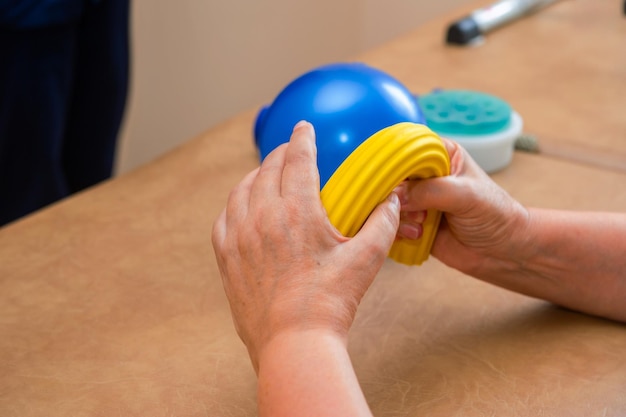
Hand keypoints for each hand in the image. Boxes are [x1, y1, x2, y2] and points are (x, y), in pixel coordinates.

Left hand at [212, 121, 400, 370]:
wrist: (295, 343)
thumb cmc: (332, 301)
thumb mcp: (367, 259)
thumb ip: (382, 222)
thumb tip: (393, 198)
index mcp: (296, 211)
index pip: (297, 159)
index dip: (302, 138)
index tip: (304, 127)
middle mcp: (262, 217)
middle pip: (268, 169)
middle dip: (282, 154)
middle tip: (291, 150)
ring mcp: (239, 237)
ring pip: (242, 190)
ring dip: (257, 176)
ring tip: (268, 174)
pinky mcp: (226, 258)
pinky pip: (224, 218)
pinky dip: (235, 205)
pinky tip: (244, 208)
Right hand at [395, 138, 529, 274]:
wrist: (503, 251)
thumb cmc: (495, 215)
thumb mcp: (466, 196)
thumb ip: (431, 191)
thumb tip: (396, 196)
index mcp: (439, 155)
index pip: (405, 149)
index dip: (392, 163)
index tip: (388, 180)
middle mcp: (424, 175)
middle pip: (390, 177)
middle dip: (395, 196)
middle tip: (412, 208)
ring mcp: (416, 200)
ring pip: (387, 203)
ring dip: (398, 216)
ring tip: (421, 224)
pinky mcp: (412, 223)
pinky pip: (389, 224)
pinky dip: (397, 231)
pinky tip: (417, 236)